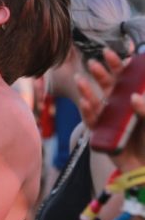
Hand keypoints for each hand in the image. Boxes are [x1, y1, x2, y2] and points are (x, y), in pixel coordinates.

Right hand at [78, 49, 144, 170]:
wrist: (144, 165)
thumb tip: (132, 96)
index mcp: (132, 99)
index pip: (124, 78)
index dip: (117, 66)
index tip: (110, 54)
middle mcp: (118, 106)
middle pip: (107, 87)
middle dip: (100, 74)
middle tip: (93, 63)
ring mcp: (108, 119)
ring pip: (95, 102)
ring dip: (87, 91)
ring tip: (81, 80)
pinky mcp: (100, 134)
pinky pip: (92, 122)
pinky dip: (88, 112)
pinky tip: (86, 103)